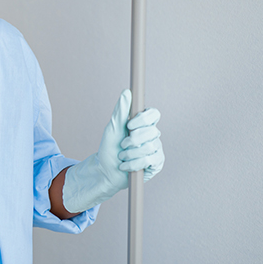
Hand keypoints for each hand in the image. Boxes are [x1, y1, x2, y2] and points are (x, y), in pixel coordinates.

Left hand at [63, 90, 163, 212]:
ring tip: (122, 157)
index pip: (154, 114)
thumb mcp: (112, 128)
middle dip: (132, 140)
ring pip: (149, 146)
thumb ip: (120, 111)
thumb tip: (126, 92)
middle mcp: (152, 135)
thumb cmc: (109, 148)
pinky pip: (149, 160)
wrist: (106, 171)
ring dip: (130, 153)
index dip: (143, 119)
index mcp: (143, 124)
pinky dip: (133, 164)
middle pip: (151, 131)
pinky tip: (125, 166)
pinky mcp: (157, 163)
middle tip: (122, 145)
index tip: (129, 125)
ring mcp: (156, 149)